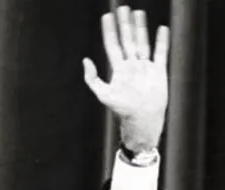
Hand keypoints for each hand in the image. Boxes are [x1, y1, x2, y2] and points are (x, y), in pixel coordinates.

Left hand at [83, 6, 169, 152]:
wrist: (142, 120)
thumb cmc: (122, 110)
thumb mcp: (103, 94)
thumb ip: (93, 78)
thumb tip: (85, 60)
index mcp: (118, 69)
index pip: (112, 45)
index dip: (109, 31)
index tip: (107, 17)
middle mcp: (131, 66)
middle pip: (127, 40)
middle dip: (125, 24)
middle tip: (123, 8)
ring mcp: (145, 67)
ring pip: (142, 42)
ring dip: (140, 28)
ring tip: (138, 13)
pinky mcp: (158, 71)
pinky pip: (161, 52)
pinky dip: (161, 41)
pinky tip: (161, 29)